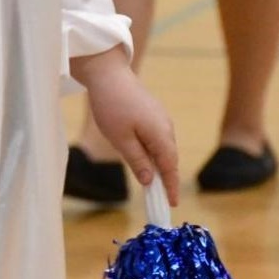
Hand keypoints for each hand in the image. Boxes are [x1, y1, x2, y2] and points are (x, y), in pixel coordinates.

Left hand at [71, 47, 178, 203]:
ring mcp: (160, 118)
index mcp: (161, 135)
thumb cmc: (111, 106)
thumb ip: (138, 161)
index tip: (171, 205)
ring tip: (151, 182)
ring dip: (158, 164)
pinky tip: (143, 157)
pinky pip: (157, 137)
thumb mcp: (121, 139)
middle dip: (165, 178)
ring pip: (162, 147)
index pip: (170, 168)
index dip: (171, 187)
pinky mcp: (152, 112)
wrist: (107, 74)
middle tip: (159, 199)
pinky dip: (153, 150)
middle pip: (169, 158)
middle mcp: (166, 127)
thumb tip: (151, 181)